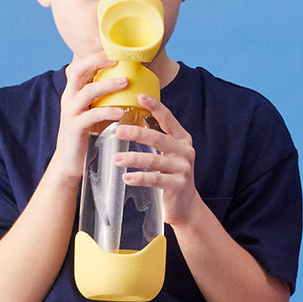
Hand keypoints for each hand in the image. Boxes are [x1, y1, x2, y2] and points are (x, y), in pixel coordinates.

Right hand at [54, 54, 126, 181]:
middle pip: (78, 72)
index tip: (114, 53)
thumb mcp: (96, 115)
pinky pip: (91, 115)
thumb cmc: (88, 137)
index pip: (81, 68)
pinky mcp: (74, 127)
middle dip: (97, 63)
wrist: (71, 163)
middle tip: (118, 60)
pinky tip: (121, 112)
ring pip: (87, 92)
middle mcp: (69, 99)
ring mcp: (71, 113)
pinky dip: (107, 112)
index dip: (95, 58)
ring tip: (125, 82)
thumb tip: (132, 91)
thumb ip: (106, 102)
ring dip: (107, 85)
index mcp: (74, 94)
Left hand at [114, 94, 201, 226]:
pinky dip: (140, 178)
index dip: (155, 107)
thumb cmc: (170, 175)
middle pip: (159, 139)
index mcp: (182, 139)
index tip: (139, 96)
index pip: (168, 119)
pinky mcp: (179, 186)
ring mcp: (184, 169)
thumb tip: (127, 117)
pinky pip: (156, 180)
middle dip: (138, 134)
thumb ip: (156, 138)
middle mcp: (185, 152)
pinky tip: (126, 178)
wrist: (185, 205)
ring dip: (133, 158)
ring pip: (155, 161)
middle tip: (118, 131)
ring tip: (116, 158)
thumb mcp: (167, 154)